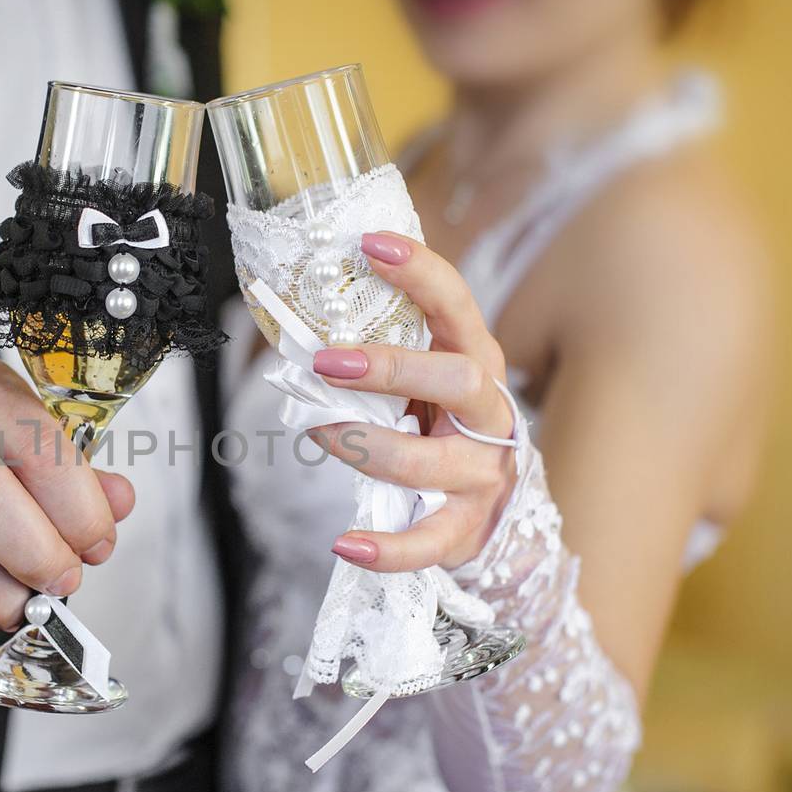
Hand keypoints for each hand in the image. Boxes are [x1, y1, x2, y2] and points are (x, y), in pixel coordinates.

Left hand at [308, 231, 517, 571]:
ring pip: (428, 461)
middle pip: (458, 380)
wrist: (493, 514)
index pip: (457, 304)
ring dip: (362, 445)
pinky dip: (386, 548)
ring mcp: (484, 474)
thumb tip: (298, 315)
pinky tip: (345, 544)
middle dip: (389, 368)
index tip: (370, 243)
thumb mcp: (422, 383)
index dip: (420, 271)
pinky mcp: (467, 529)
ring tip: (315, 432)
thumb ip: (383, 352)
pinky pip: (427, 542)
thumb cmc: (439, 429)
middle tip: (325, 361)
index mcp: (476, 361)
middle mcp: (490, 414)